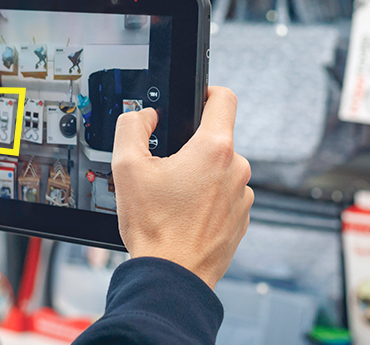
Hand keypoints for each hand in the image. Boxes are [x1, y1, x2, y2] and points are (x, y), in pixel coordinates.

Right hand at [111, 87, 252, 288]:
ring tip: (173, 198)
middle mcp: (237, 169)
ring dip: (199, 177)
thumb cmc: (155, 229)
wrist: (172, 277)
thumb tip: (144, 117)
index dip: (206, 91)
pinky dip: (207, 200)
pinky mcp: (241, 218)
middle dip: (191, 148)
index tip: (195, 99)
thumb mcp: (126, 168)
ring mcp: (242, 196)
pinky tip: (185, 215)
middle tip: (166, 168)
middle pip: (216, 139)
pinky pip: (224, 196)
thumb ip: (131, 127)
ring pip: (220, 170)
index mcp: (215, 149)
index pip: (224, 98)